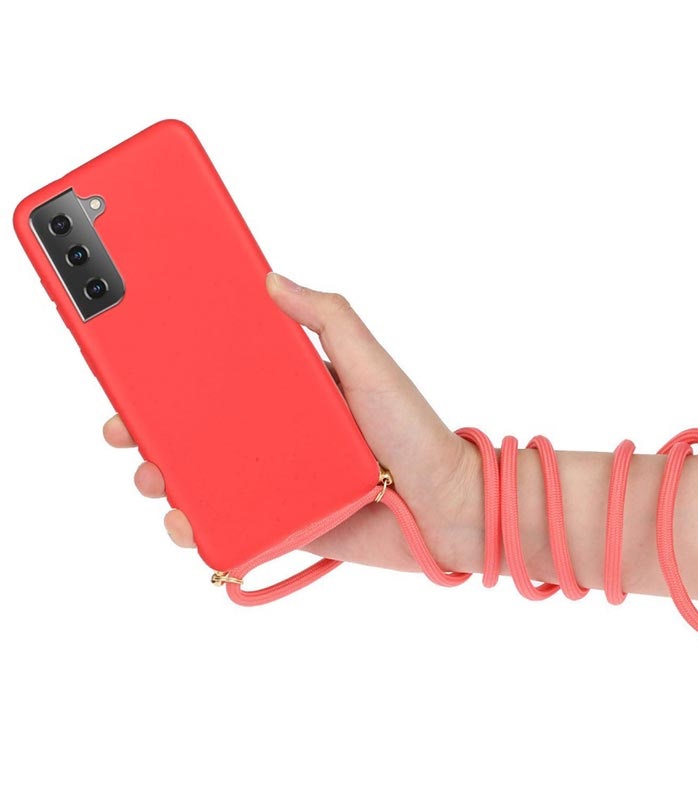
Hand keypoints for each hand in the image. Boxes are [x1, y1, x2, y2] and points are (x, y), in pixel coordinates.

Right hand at [103, 271, 482, 572]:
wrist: (445, 509)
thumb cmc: (414, 432)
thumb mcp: (372, 364)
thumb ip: (330, 319)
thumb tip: (274, 280)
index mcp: (291, 393)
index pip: (222, 376)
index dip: (175, 372)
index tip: (136, 363)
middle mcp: (276, 436)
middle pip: (199, 431)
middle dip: (153, 431)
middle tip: (124, 430)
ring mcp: (276, 481)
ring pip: (204, 481)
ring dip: (166, 481)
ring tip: (153, 480)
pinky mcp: (283, 524)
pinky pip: (230, 527)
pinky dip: (200, 528)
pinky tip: (186, 523)